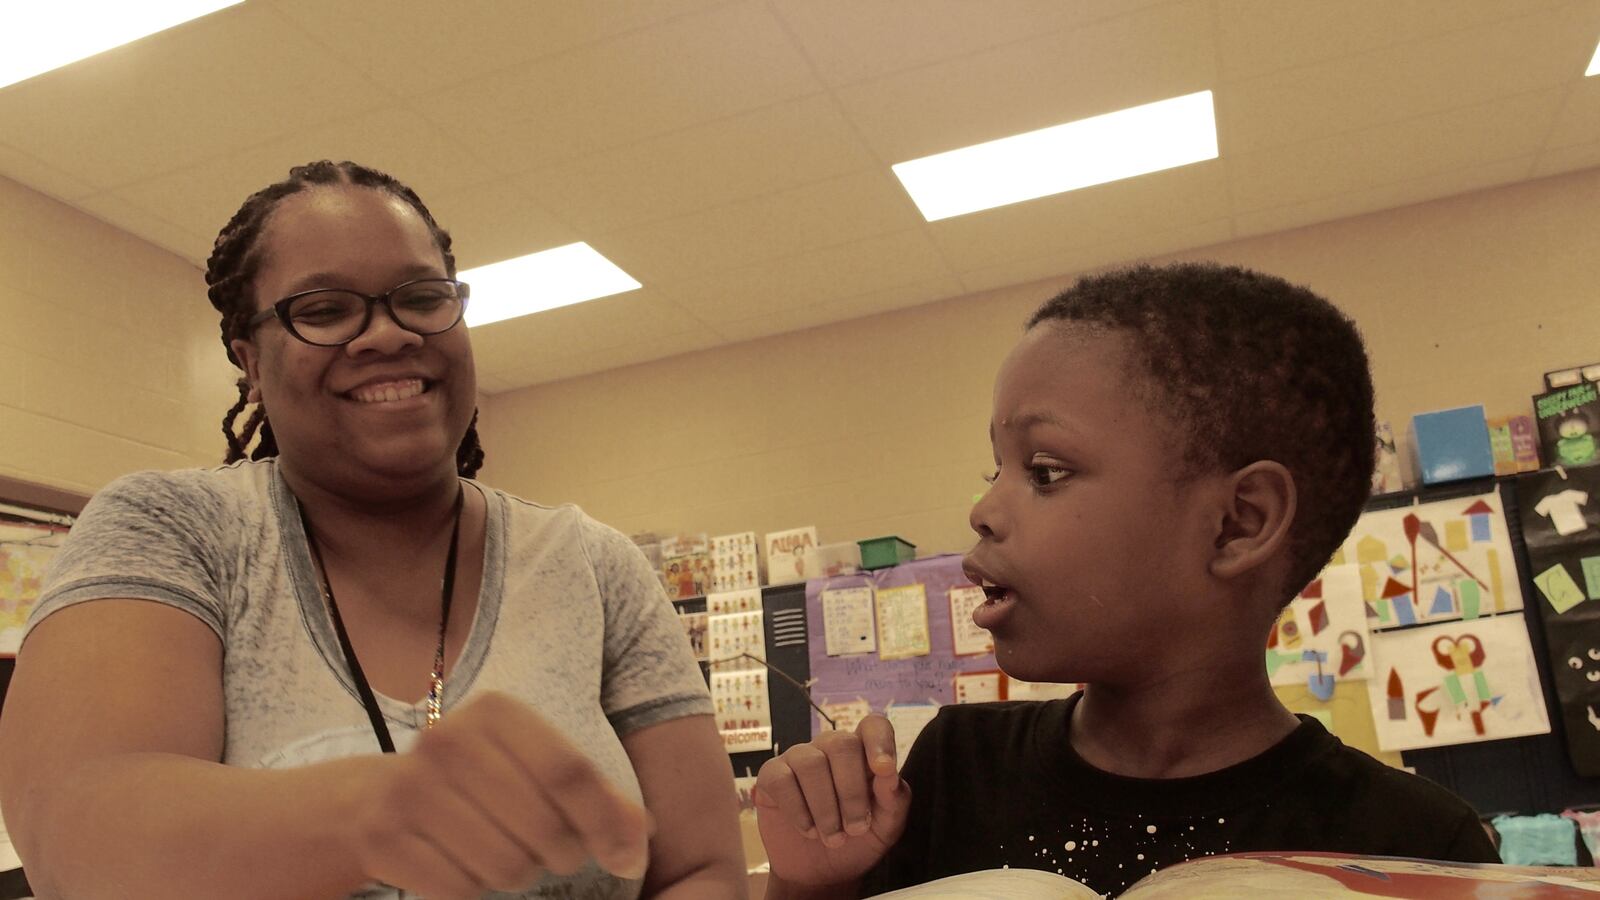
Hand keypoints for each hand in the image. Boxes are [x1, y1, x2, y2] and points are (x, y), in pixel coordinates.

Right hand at [345, 691, 649, 899]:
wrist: (375, 799)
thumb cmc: (480, 783)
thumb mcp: (536, 770)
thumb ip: (597, 797)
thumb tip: (640, 836)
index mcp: (495, 712)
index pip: (569, 773)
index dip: (605, 822)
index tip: (626, 857)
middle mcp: (447, 739)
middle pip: (543, 827)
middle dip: (563, 854)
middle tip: (552, 854)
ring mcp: (409, 787)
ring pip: (506, 865)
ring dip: (519, 875)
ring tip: (506, 855)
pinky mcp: (382, 836)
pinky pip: (460, 890)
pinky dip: (474, 891)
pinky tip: (466, 867)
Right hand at [754, 715, 910, 886]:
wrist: (820, 874)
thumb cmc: (857, 843)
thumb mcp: (886, 828)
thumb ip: (893, 799)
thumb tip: (889, 774)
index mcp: (863, 754)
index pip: (873, 726)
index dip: (880, 741)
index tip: (884, 770)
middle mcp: (830, 748)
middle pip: (842, 744)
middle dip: (851, 792)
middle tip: (855, 829)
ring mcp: (799, 759)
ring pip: (811, 763)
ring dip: (825, 808)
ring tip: (833, 838)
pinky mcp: (771, 776)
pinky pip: (782, 780)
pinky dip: (798, 810)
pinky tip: (809, 830)